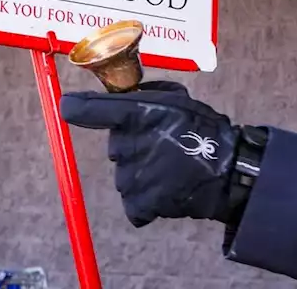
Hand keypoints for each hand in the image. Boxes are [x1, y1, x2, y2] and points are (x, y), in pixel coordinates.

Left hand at [59, 81, 239, 227]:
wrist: (227, 171)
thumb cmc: (204, 131)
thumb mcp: (178, 98)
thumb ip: (146, 94)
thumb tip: (123, 92)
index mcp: (135, 114)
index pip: (86, 110)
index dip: (75, 108)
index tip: (69, 107)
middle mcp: (127, 144)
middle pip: (116, 146)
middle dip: (135, 145)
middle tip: (164, 145)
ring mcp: (131, 177)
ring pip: (126, 175)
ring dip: (143, 173)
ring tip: (171, 170)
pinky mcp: (139, 204)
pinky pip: (133, 203)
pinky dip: (147, 202)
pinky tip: (168, 190)